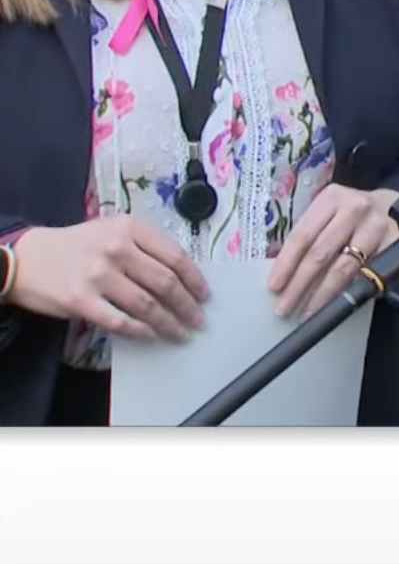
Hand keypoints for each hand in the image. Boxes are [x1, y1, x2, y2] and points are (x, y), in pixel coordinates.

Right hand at [8, 217, 209, 340]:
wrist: (28, 258)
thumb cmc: (78, 245)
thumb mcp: (113, 231)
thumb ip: (145, 246)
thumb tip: (183, 276)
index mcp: (129, 228)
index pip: (176, 256)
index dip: (195, 280)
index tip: (205, 295)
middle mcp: (116, 249)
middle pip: (166, 283)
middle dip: (187, 305)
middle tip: (198, 320)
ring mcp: (98, 275)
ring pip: (147, 305)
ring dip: (169, 323)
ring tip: (180, 333)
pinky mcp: (82, 300)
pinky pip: (119, 321)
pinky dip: (139, 330)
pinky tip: (149, 335)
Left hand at [269, 186, 398, 318]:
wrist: (395, 207)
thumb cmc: (353, 214)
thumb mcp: (330, 212)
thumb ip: (311, 234)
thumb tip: (284, 273)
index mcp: (332, 198)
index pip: (302, 235)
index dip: (286, 264)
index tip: (274, 287)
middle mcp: (355, 209)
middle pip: (321, 253)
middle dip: (300, 284)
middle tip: (285, 307)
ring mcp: (378, 226)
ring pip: (345, 267)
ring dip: (324, 294)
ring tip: (309, 312)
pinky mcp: (396, 243)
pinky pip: (369, 274)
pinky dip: (352, 291)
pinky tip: (339, 304)